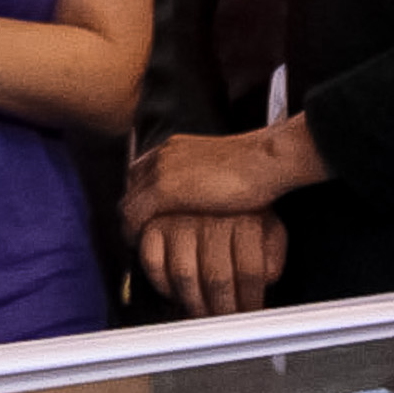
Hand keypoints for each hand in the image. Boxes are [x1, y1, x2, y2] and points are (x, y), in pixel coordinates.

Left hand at [121, 117, 325, 224]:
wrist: (264, 160)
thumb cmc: (255, 167)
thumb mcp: (221, 167)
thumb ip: (204, 176)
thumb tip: (204, 196)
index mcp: (175, 147)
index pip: (142, 171)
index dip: (141, 193)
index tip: (147, 213)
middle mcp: (162, 155)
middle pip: (132, 185)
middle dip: (133, 209)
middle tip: (137, 231)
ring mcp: (161, 171)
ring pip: (129, 202)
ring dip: (131, 223)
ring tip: (137, 242)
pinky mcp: (165, 189)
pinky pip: (134, 216)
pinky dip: (134, 232)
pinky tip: (141, 245)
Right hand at [137, 210, 286, 315]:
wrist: (219, 169)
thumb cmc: (241, 203)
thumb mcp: (269, 223)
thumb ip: (272, 253)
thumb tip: (267, 282)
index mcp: (244, 217)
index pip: (251, 271)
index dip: (251, 301)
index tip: (250, 316)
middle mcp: (209, 217)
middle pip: (216, 278)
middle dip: (222, 309)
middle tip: (225, 322)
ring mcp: (178, 218)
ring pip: (184, 274)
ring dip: (193, 303)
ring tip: (203, 314)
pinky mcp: (152, 222)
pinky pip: (152, 262)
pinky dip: (162, 282)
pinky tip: (175, 291)